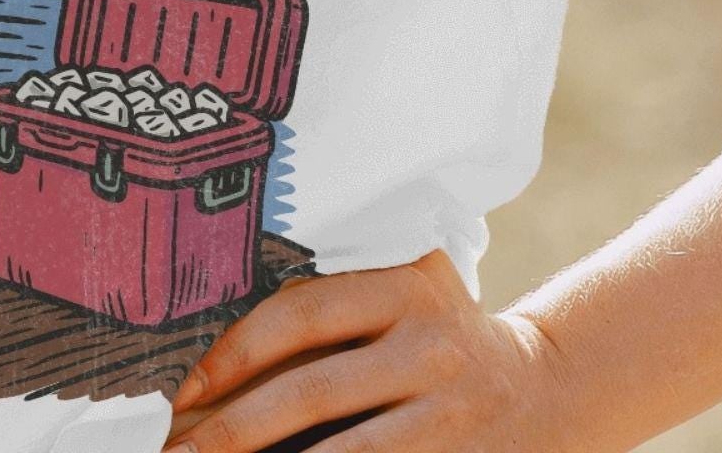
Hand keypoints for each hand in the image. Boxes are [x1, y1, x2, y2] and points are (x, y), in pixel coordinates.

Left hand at [161, 251, 566, 451]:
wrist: (545, 390)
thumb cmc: (437, 337)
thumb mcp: (402, 295)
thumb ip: (333, 307)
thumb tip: (213, 366)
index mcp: (405, 284)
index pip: (301, 313)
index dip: (234, 354)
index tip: (183, 392)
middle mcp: (431, 343)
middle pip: (311, 390)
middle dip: (234, 430)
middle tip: (176, 452)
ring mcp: (450, 409)